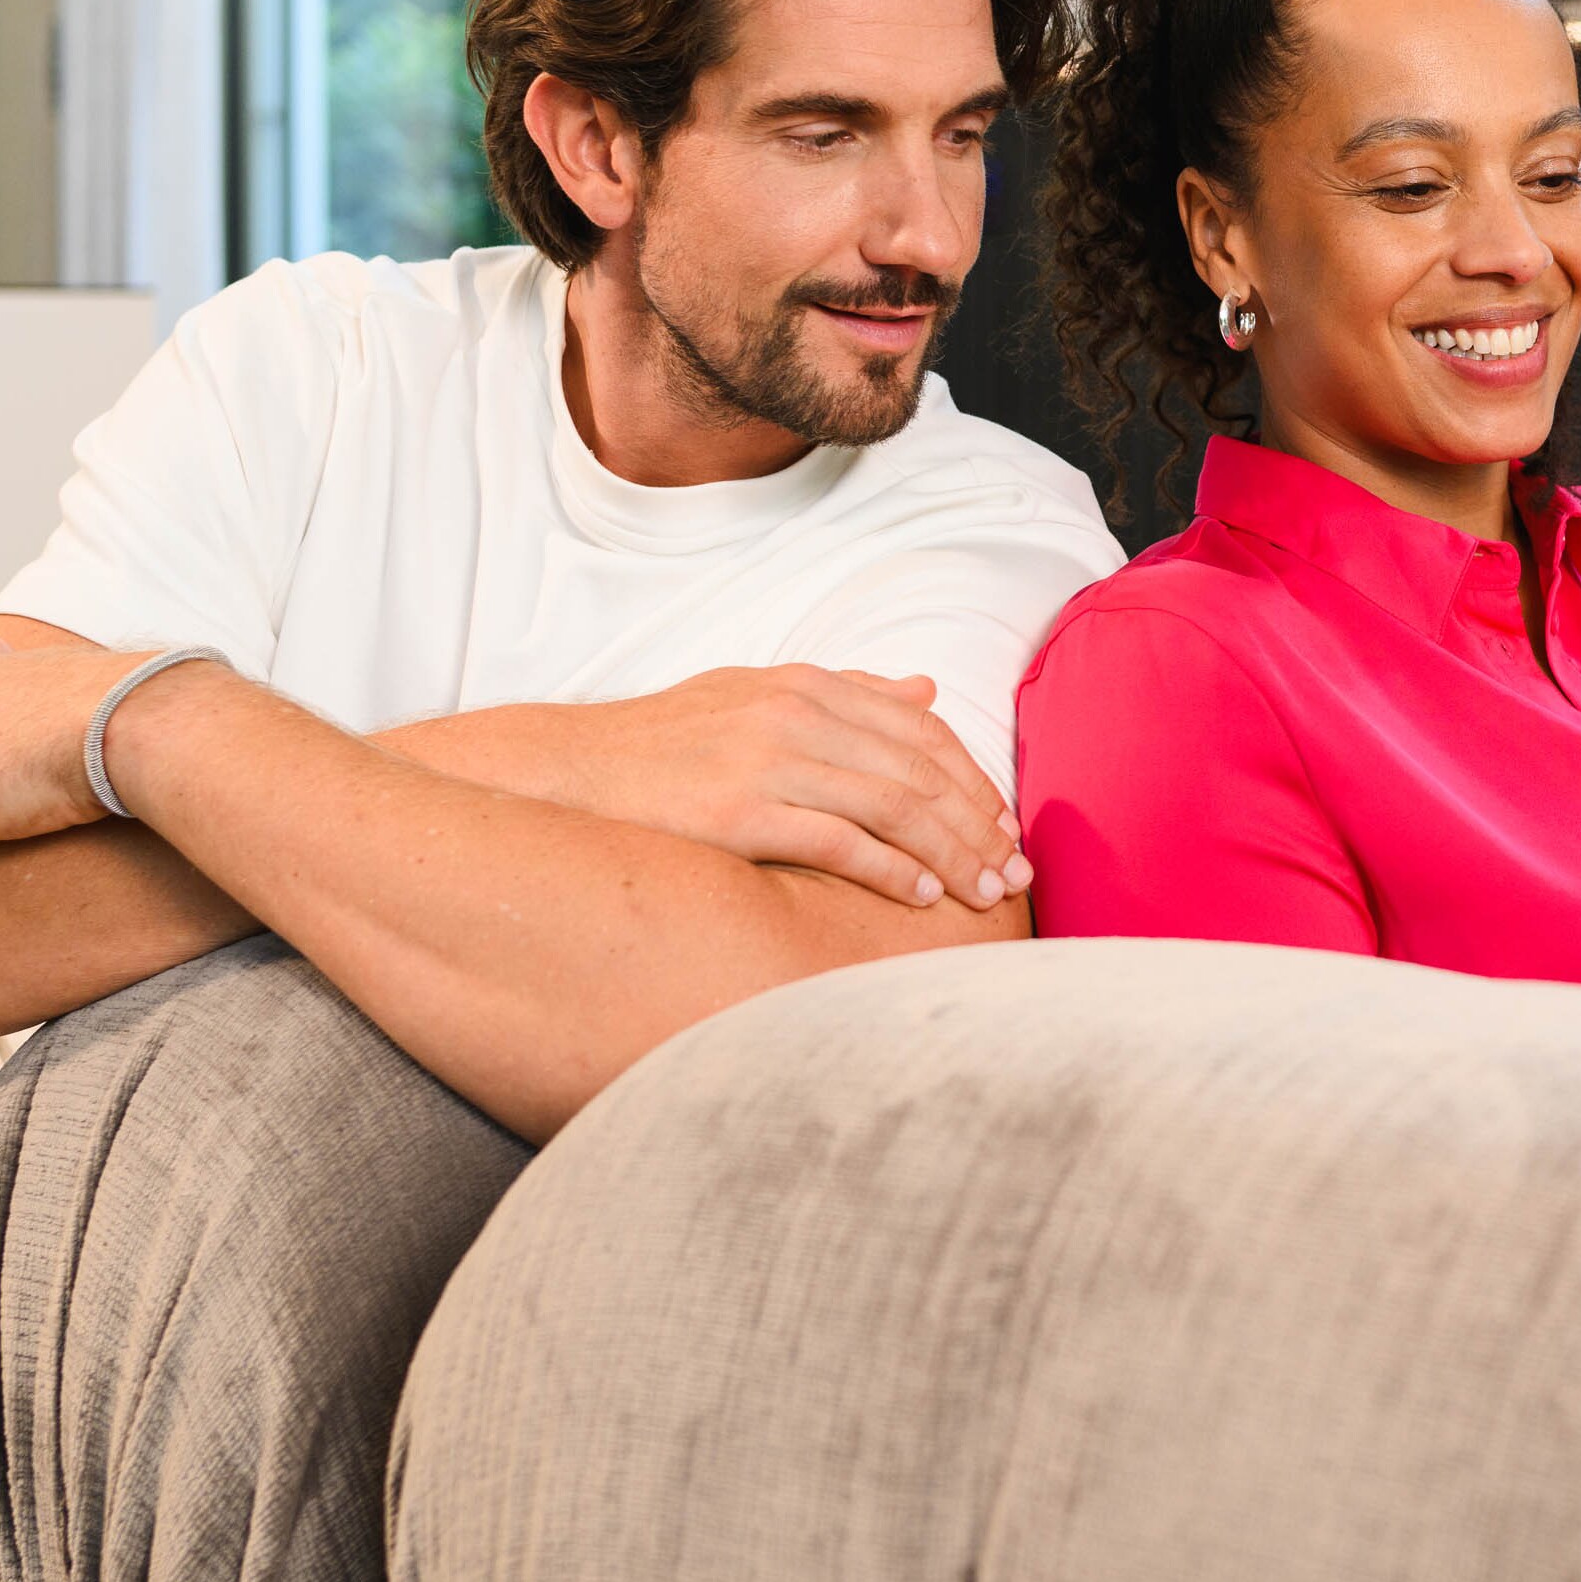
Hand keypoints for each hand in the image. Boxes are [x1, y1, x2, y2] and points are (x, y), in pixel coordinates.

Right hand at [534, 665, 1024, 910]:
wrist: (565, 772)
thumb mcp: (754, 697)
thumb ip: (845, 694)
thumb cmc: (662, 746)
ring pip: (894, 806)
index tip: (1004, 825)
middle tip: (1015, 871)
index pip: (920, 729)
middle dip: (977, 824)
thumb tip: (924, 688)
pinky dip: (892, 870)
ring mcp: (768, 760)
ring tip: (985, 893)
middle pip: (920, 770)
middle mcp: (795, 714)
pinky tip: (923, 896)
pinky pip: (841, 843)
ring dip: (952, 853)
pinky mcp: (741, 813)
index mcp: (805, 685)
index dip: (972, 779)